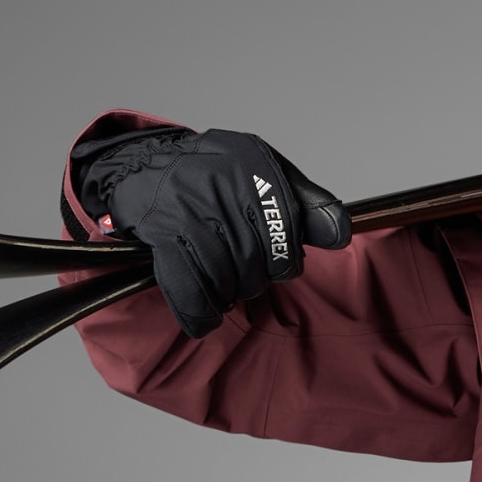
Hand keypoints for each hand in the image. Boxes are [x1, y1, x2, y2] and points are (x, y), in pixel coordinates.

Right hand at [80, 126, 348, 335]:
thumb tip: (340, 233)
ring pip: (232, 281)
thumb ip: (307, 202)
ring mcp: (192, 214)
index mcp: (255, 169)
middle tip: (243, 267)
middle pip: (263, 264)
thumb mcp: (265, 171)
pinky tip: (208, 314)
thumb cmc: (212, 176)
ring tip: (223, 281)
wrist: (141, 168)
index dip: (286, 257)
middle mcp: (224, 188)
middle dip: (257, 276)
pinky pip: (194, 292)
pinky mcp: (164, 238)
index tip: (276, 258)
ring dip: (230, 292)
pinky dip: (203, 312)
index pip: (293, 233)